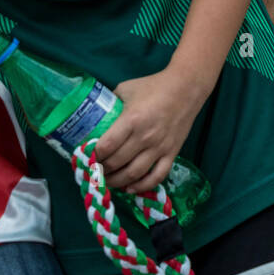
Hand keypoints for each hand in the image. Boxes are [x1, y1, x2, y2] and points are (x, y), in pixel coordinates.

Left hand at [96, 70, 201, 194]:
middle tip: (94, 170)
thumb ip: (112, 102)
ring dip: (117, 182)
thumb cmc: (154, 86)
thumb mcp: (127, 88)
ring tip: (108, 181)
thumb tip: (96, 114)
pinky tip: (130, 188)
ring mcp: (160, 147)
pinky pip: (157, 176)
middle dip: (101, 170)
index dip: (94, 155)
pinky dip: (142, 186)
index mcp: (131, 120)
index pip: (107, 146)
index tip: (87, 156)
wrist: (186, 88)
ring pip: (134, 174)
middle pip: (117, 162)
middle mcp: (145, 137)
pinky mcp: (172, 153)